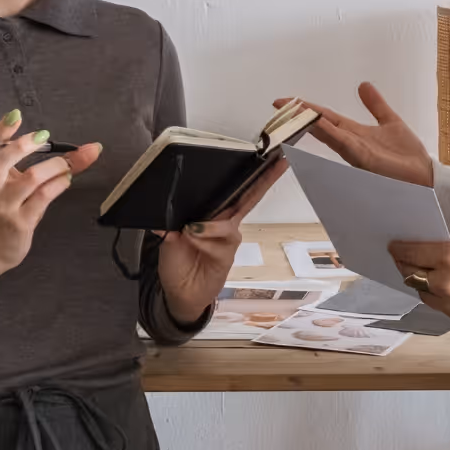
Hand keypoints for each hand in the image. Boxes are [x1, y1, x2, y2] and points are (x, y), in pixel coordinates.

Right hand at [0, 112, 103, 273]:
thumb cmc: (11, 206)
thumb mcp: (21, 182)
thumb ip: (53, 162)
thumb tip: (90, 149)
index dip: (1, 130)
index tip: (16, 115)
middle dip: (22, 146)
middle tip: (44, 136)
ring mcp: (6, 206)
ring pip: (30, 179)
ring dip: (54, 167)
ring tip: (67, 165)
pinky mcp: (20, 222)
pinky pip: (42, 198)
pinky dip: (58, 185)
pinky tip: (66, 180)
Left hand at [156, 158, 286, 322]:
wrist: (178, 292)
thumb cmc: (177, 261)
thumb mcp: (168, 237)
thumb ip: (171, 221)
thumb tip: (168, 209)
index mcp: (213, 212)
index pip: (235, 190)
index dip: (254, 175)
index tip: (272, 157)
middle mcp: (226, 222)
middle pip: (249, 198)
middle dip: (266, 180)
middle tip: (281, 163)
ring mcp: (228, 239)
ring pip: (228, 224)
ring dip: (209, 227)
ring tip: (188, 232)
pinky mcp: (228, 256)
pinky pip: (221, 243)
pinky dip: (204, 240)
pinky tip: (191, 241)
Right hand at [282, 82, 433, 187]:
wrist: (425, 176)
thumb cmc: (407, 156)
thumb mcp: (390, 121)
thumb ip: (376, 105)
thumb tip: (363, 84)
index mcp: (355, 134)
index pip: (326, 118)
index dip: (307, 108)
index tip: (287, 100)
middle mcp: (351, 143)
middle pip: (320, 125)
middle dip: (300, 114)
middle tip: (279, 105)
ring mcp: (355, 152)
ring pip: (328, 133)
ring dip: (310, 121)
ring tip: (292, 109)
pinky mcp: (365, 159)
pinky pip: (343, 143)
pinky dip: (330, 132)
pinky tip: (318, 122)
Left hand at [388, 235, 449, 332]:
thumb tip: (434, 248)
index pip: (413, 253)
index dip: (400, 250)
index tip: (394, 247)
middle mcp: (448, 284)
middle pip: (412, 276)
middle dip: (407, 266)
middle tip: (405, 260)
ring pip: (424, 296)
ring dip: (425, 285)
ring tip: (432, 276)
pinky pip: (443, 310)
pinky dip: (443, 300)